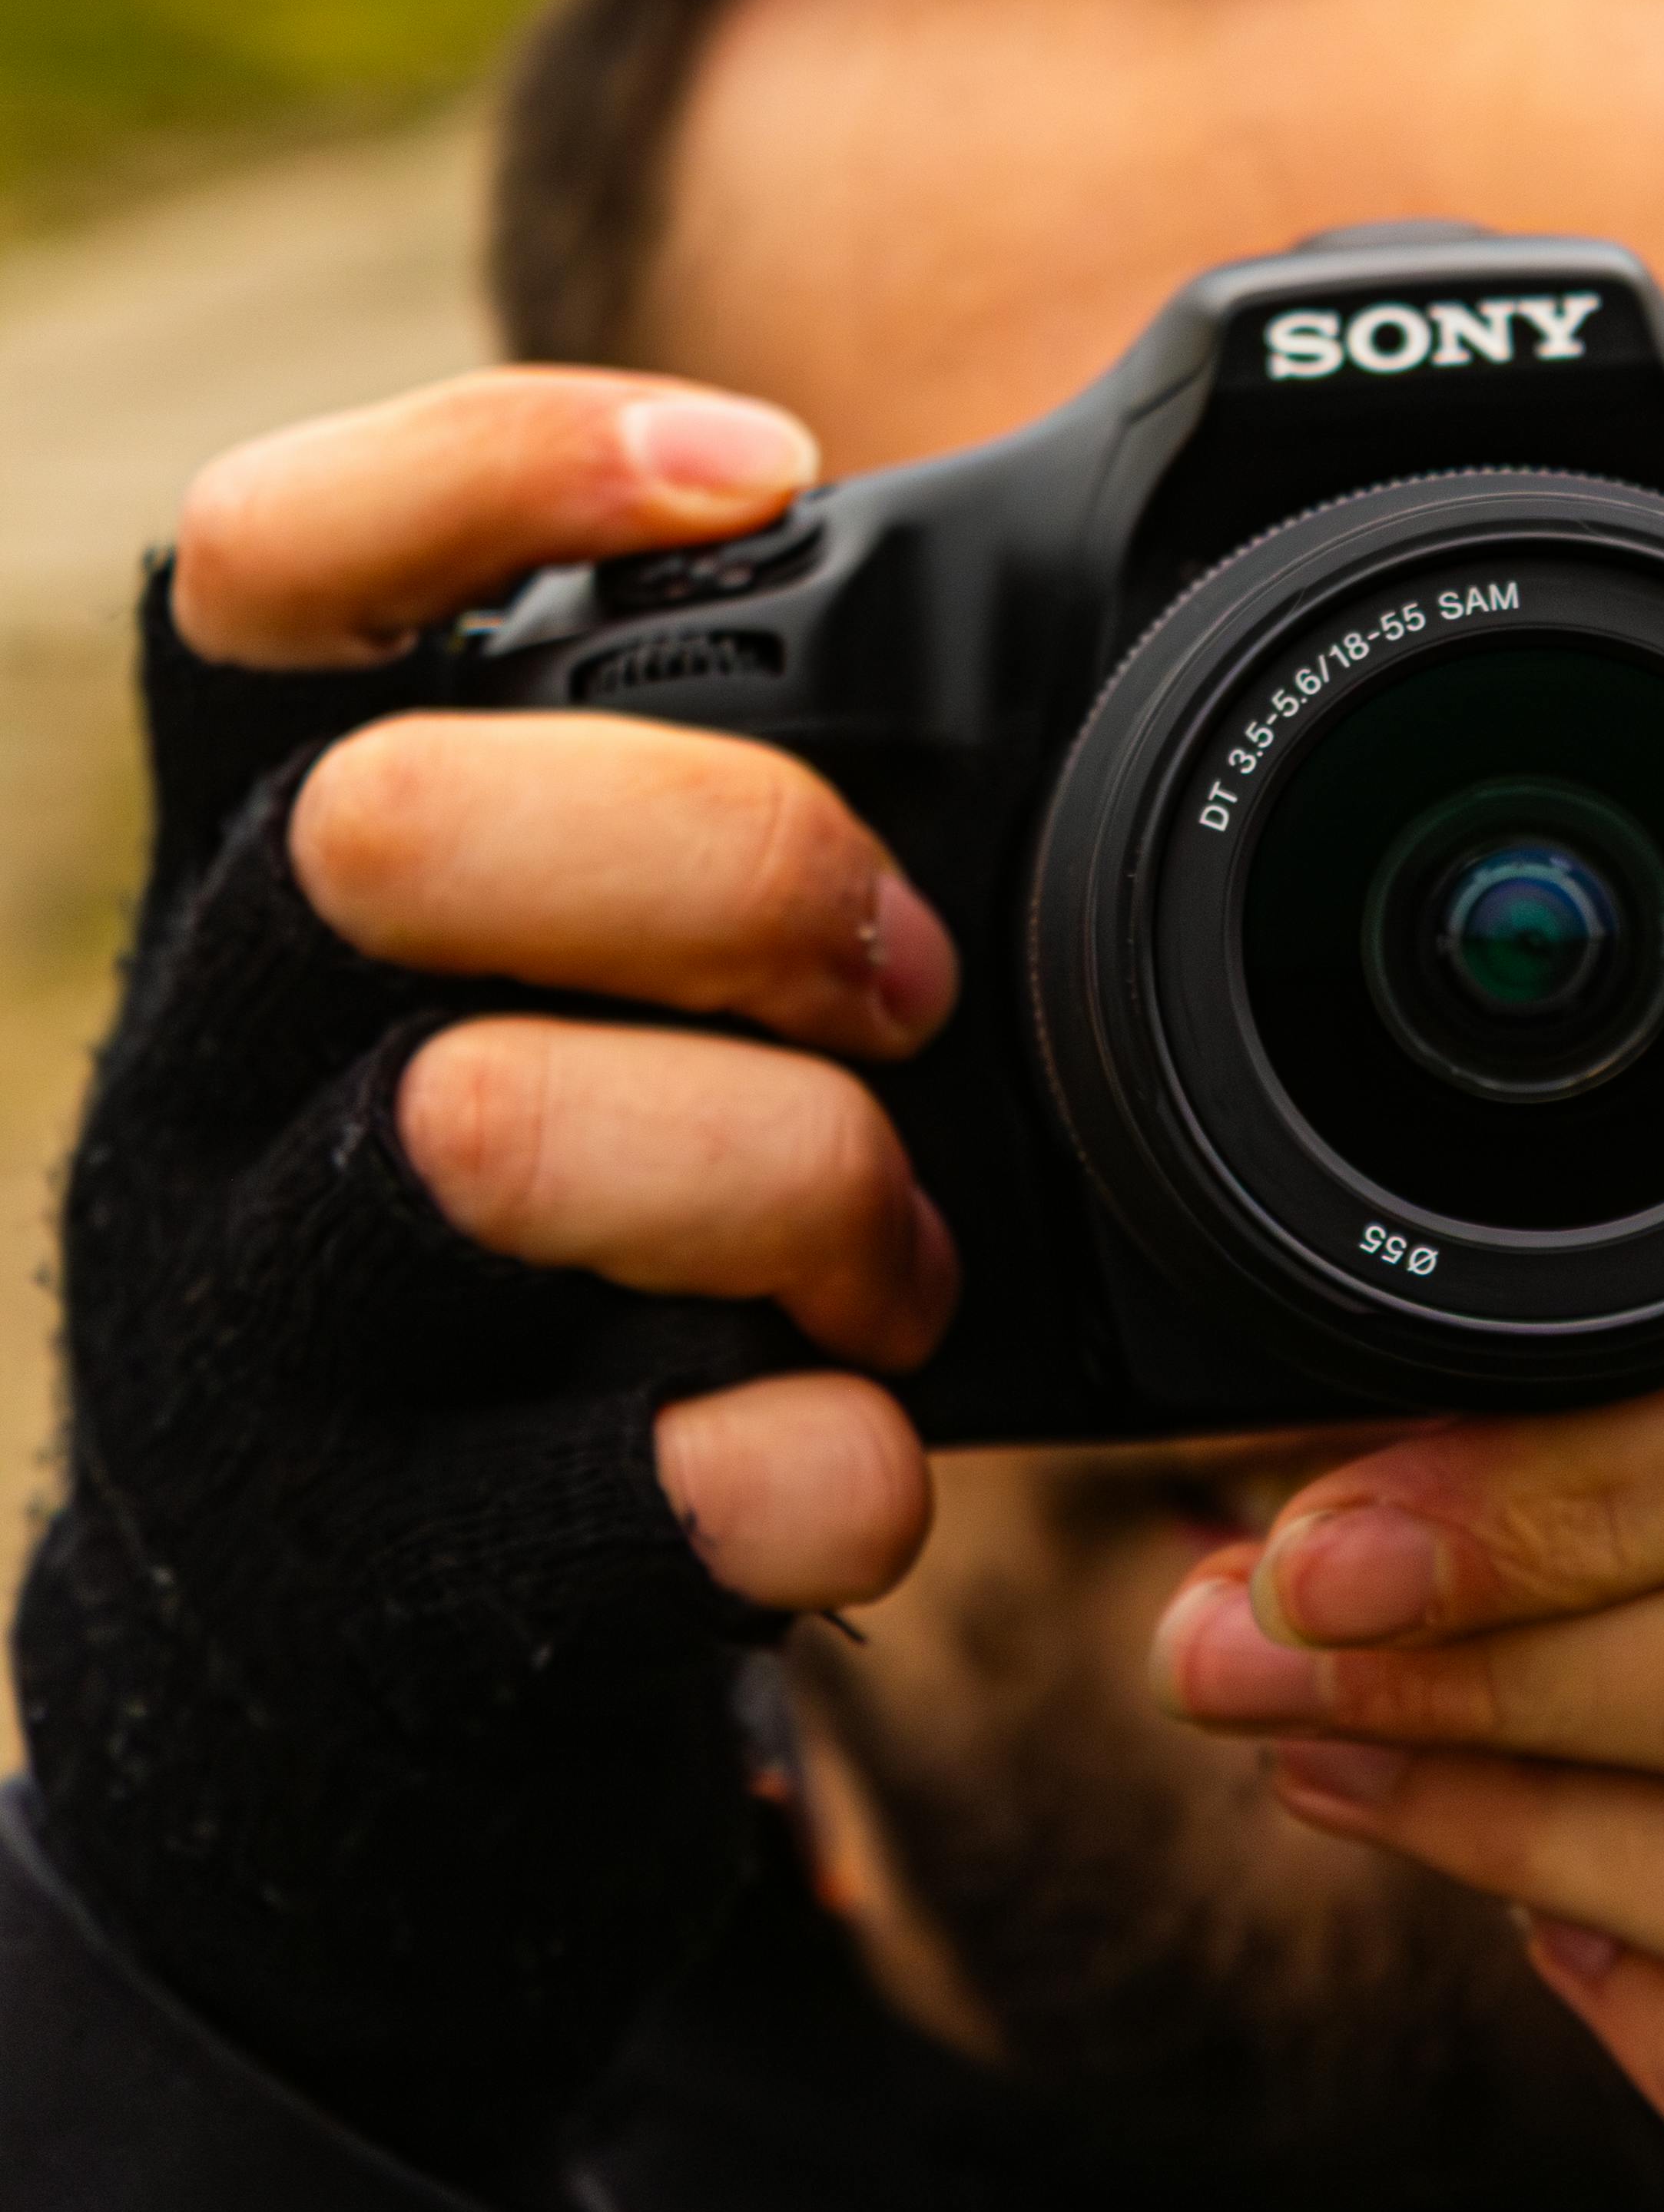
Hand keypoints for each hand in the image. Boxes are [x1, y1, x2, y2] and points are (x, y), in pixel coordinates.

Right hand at [13, 367, 960, 2184]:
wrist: (312, 1740)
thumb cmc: (488, 1301)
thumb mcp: (484, 1028)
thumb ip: (609, 846)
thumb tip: (872, 596)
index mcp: (253, 906)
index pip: (255, 586)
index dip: (484, 471)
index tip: (759, 478)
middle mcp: (212, 1095)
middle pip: (393, 829)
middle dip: (726, 863)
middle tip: (903, 979)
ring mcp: (270, 1360)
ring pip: (483, 1138)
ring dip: (789, 1180)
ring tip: (894, 1264)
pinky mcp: (393, 1604)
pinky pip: (635, 1497)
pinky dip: (813, 1467)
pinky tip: (860, 1467)